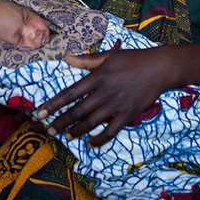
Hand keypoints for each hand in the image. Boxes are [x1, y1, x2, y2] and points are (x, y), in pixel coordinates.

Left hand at [36, 46, 168, 146]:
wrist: (160, 67)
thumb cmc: (133, 59)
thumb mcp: (109, 55)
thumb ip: (86, 60)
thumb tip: (65, 57)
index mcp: (97, 76)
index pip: (69, 93)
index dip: (53, 104)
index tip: (40, 113)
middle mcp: (104, 92)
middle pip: (77, 111)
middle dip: (60, 122)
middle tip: (49, 130)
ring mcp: (116, 104)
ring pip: (90, 123)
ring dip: (76, 131)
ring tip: (66, 136)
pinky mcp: (128, 114)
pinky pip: (110, 132)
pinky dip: (99, 140)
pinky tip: (90, 144)